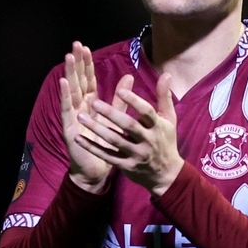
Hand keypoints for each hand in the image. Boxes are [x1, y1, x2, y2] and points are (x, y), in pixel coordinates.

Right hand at [60, 41, 130, 192]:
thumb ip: (120, 98)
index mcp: (91, 103)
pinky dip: (64, 95)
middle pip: (78, 81)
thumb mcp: (116, 117)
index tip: (84, 46)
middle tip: (75, 45)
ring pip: (71, 91)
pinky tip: (63, 82)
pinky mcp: (69, 127)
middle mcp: (80, 107)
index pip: (88, 79)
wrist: (99, 169)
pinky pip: (67, 109)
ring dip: (69, 74)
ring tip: (68, 57)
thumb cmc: (107, 143)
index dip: (86, 64)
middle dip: (76, 63)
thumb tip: (129, 76)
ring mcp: (73, 116)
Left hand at [76, 73, 183, 196]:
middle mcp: (147, 141)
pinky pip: (107, 156)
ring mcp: (136, 155)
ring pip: (114, 141)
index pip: (146, 112)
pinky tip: (79, 138)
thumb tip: (166, 73)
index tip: (120, 90)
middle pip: (128, 126)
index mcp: (158, 126)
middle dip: (111, 114)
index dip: (134, 101)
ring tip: (81, 116)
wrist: (166, 174)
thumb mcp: (169, 118)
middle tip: (94, 103)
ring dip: (97, 129)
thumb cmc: (166, 141)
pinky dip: (92, 147)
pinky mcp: (126, 166)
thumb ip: (164, 96)